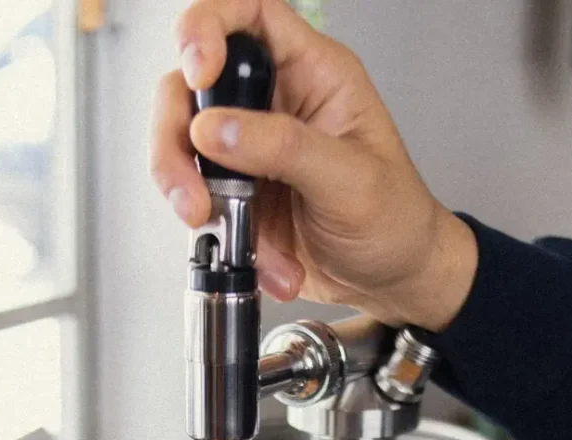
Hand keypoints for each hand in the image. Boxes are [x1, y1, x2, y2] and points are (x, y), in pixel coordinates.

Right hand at [151, 0, 477, 331]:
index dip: (209, 29)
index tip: (200, 72)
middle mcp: (274, 106)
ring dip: (187, 193)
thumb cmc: (395, 219)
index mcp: (313, 75)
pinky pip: (202, 205)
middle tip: (193, 188)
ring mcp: (249, 154)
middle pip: (191, 88)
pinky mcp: (239, 198)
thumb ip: (283, 147)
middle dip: (176, 138)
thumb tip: (214, 128)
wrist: (393, 280)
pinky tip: (262, 257)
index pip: (249, 16)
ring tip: (215, 225)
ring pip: (183, 149)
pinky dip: (219, 239)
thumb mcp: (350, 180)